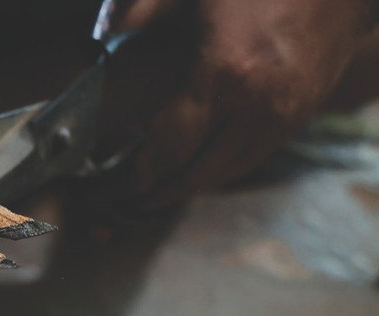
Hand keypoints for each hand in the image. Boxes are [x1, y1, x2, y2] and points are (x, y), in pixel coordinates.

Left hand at [113, 0, 377, 209]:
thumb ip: (147, 7)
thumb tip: (106, 30)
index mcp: (224, 74)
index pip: (174, 143)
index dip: (147, 170)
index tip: (127, 184)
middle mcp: (256, 106)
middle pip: (202, 170)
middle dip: (167, 191)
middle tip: (139, 202)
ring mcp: (284, 116)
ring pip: (231, 170)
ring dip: (196, 186)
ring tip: (166, 193)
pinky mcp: (302, 116)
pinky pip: (256, 156)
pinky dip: (225, 169)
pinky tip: (205, 168)